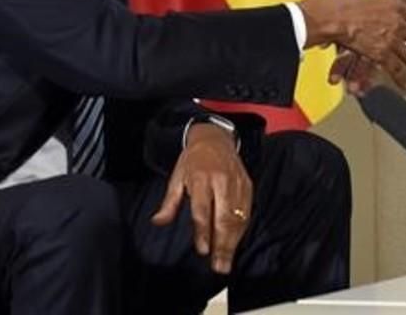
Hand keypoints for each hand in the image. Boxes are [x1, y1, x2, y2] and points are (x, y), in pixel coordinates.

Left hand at [151, 121, 250, 273]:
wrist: (216, 139)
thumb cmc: (192, 161)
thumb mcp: (176, 177)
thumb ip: (169, 202)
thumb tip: (158, 222)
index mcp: (200, 178)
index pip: (203, 210)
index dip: (203, 231)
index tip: (203, 251)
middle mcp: (221, 181)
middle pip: (223, 217)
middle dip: (221, 244)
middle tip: (218, 266)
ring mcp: (237, 183)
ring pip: (238, 217)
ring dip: (233, 242)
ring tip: (226, 261)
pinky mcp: (248, 185)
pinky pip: (247, 212)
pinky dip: (241, 230)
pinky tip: (235, 244)